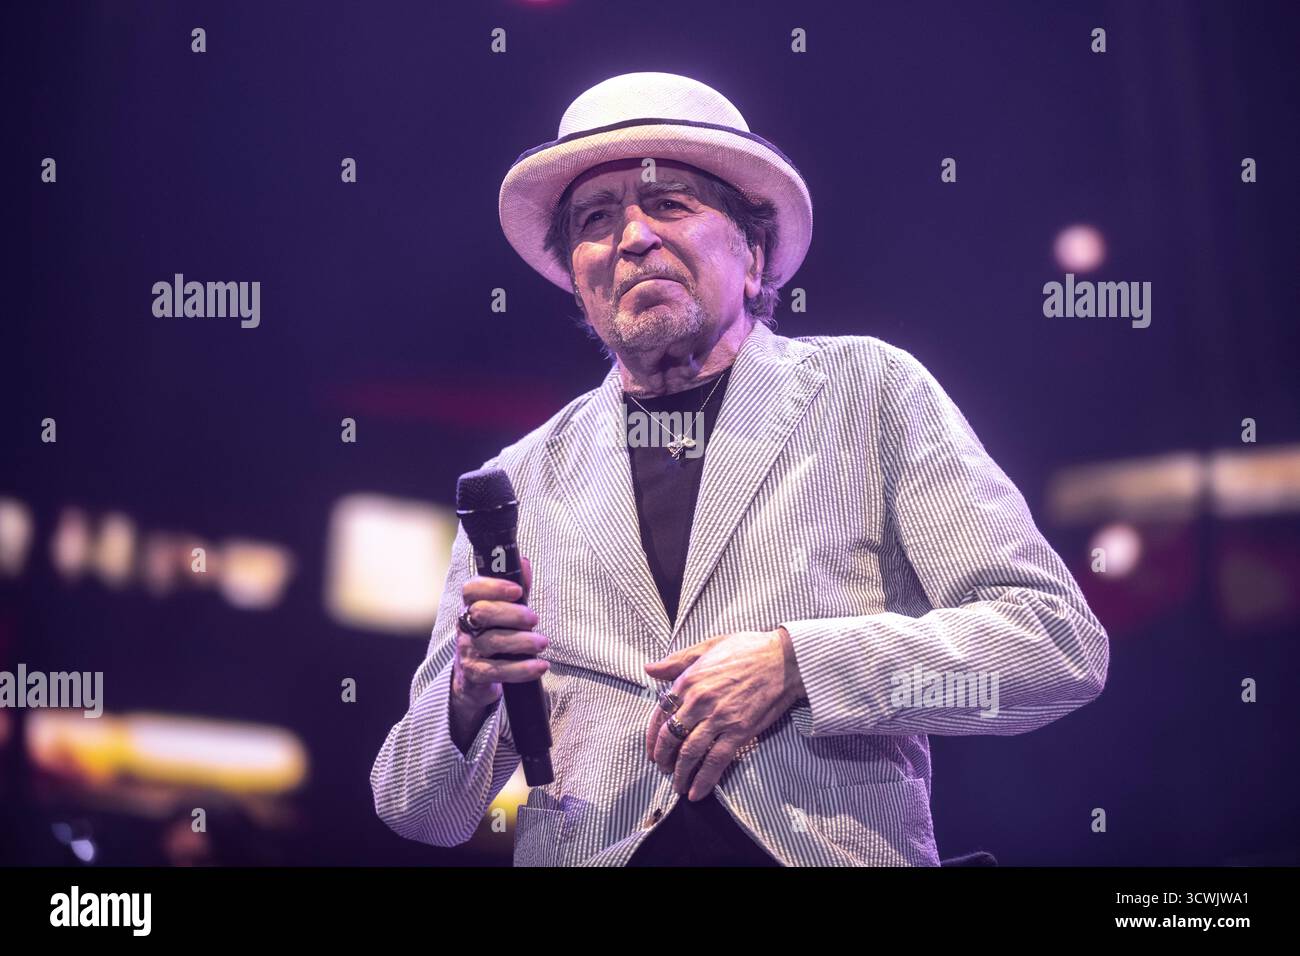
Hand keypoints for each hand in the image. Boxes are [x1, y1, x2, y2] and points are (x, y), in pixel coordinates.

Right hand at [451, 556, 549, 712]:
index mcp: (471, 606)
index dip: (493, 586)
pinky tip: (540, 666)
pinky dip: (521, 669)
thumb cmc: (495, 638)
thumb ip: (517, 590)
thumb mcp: (506, 613)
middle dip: (512, 614)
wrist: (474, 680)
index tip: (517, 590)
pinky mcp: (474, 674)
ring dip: (522, 641)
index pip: (471, 589)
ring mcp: (467, 650)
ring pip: (491, 642)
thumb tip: (524, 562)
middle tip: (534, 619)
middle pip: (482, 613)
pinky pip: (496, 670)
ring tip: (543, 643)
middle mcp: (465, 626)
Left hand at [643, 627, 804, 800]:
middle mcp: (699, 701)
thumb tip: (649, 669)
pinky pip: (716, 761)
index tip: (652, 748)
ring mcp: (718, 718)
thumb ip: (676, 661)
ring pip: (690, 753)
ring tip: (676, 784)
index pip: (660, 714)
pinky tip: (696, 793)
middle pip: (670, 737)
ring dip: (680, 773)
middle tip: (662, 768)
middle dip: (662, 757)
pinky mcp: (739, 732)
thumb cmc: (747, 649)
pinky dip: (704, 780)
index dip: (652, 736)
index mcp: (688, 680)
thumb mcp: (707, 646)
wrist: (783, 659)